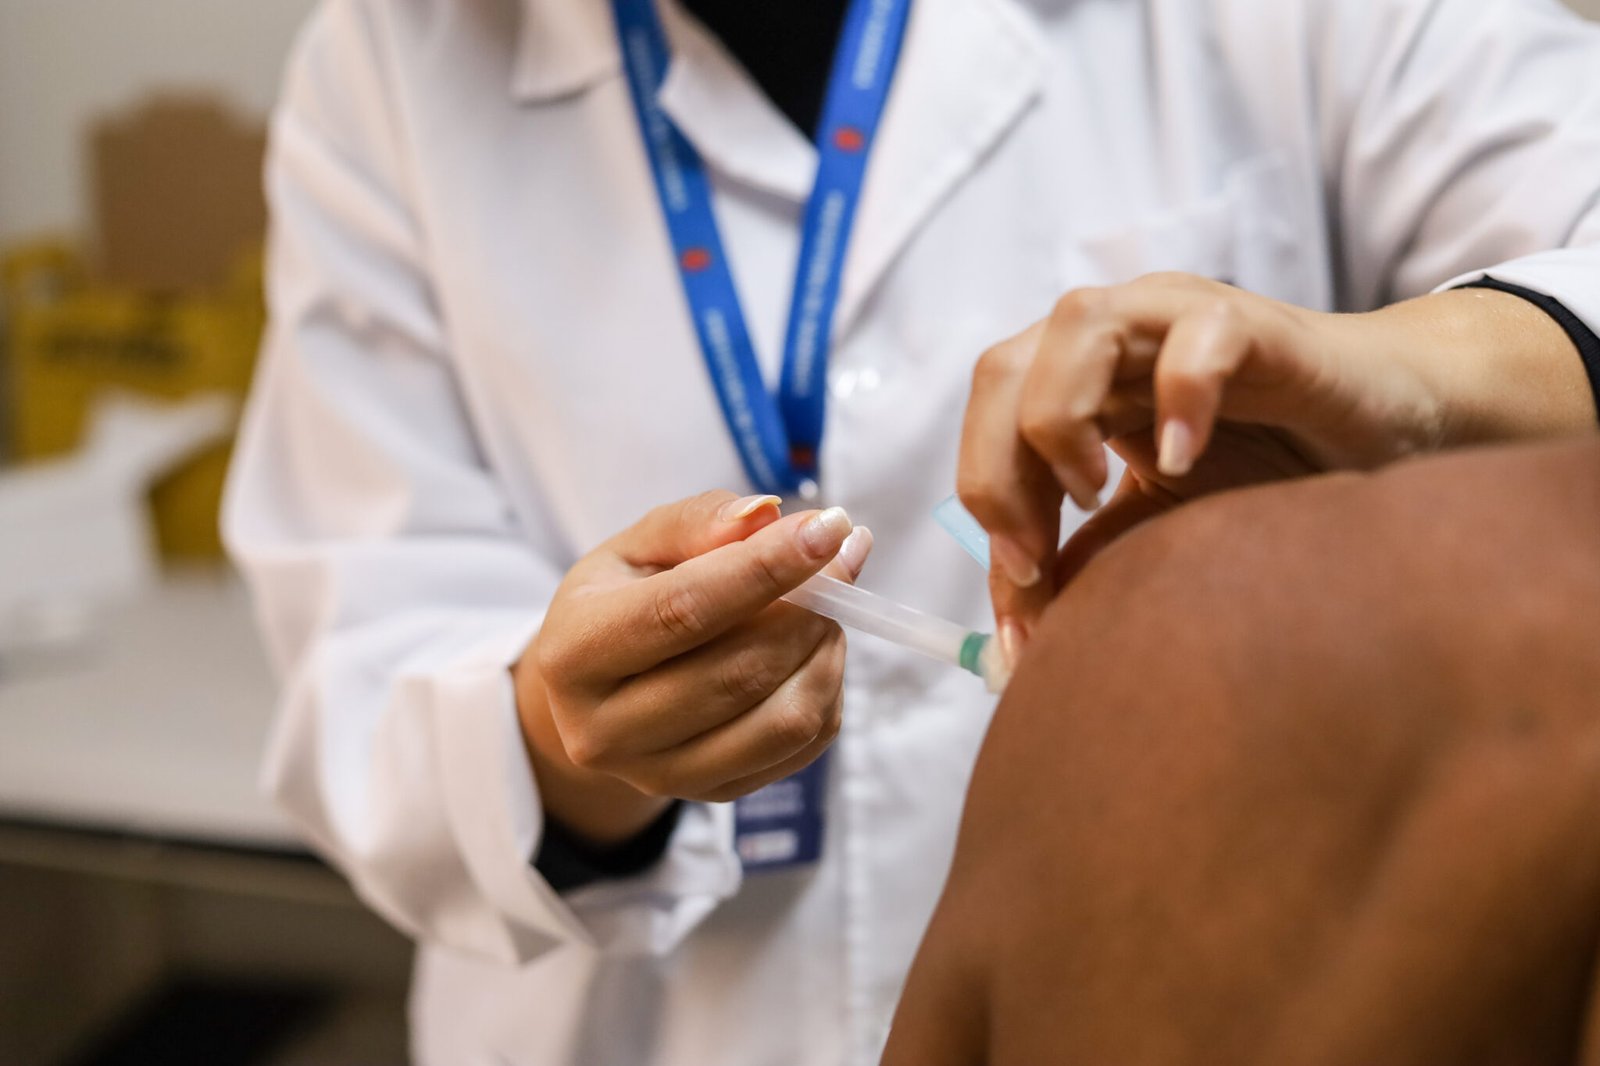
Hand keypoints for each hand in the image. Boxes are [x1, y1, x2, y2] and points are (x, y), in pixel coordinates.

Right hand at [514, 491, 871, 844]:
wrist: (597, 692)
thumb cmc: (623, 601)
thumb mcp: (638, 546)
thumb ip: (698, 522)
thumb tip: (768, 517)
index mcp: (575, 654)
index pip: (684, 609)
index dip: (766, 567)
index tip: (828, 527)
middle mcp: (606, 731)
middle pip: (740, 671)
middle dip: (811, 609)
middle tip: (840, 561)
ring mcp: (660, 774)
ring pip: (783, 720)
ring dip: (826, 652)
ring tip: (827, 608)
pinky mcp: (712, 795)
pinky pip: (802, 747)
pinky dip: (827, 690)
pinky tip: (812, 652)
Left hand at [959, 272, 1450, 648]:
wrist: (1393, 428)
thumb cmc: (1270, 473)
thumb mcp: (1157, 528)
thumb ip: (1084, 564)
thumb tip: (1019, 647)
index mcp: (1072, 379)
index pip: (988, 423)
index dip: (983, 502)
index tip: (1018, 588)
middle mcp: (1111, 335)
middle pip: (1002, 371)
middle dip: (995, 468)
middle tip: (1030, 558)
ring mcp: (1177, 316)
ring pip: (1076, 324)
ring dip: (1060, 419)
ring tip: (1095, 495)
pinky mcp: (1256, 325)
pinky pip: (1199, 336)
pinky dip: (1178, 395)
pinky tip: (1181, 461)